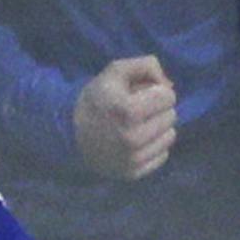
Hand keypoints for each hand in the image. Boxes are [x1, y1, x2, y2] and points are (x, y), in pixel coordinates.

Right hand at [73, 56, 176, 180]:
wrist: (68, 135)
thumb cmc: (95, 101)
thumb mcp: (115, 72)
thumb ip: (146, 65)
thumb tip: (170, 84)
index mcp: (128, 110)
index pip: (169, 96)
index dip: (155, 91)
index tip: (139, 96)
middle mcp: (133, 138)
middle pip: (171, 116)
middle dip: (157, 110)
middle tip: (138, 112)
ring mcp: (133, 159)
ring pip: (170, 137)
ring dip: (158, 129)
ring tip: (138, 127)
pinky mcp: (133, 174)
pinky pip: (163, 156)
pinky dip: (153, 147)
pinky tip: (136, 143)